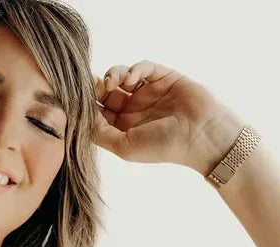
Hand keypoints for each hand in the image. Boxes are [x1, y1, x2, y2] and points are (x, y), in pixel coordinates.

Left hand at [93, 60, 243, 173]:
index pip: (98, 112)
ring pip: (121, 76)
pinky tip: (131, 79)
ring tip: (114, 82)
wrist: (201, 135)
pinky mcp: (162, 77)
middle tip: (95, 86)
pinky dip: (133, 68)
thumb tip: (81, 118)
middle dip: (97, 86)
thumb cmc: (164, 147)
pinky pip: (142, 66)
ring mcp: (148, 93)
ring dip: (113, 74)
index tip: (79, 100)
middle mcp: (134, 110)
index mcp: (124, 129)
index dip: (87, 104)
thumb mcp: (124, 147)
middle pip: (106, 92)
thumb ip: (100, 134)